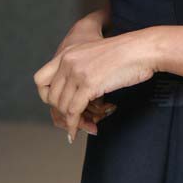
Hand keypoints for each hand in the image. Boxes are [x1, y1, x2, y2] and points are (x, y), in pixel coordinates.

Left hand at [34, 27, 159, 141]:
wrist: (142, 49)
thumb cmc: (126, 54)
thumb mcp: (95, 55)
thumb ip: (80, 70)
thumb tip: (76, 96)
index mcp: (66, 53)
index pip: (40, 80)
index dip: (47, 97)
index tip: (60, 106)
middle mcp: (67, 61)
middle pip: (51, 97)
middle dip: (61, 113)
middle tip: (75, 121)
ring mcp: (76, 72)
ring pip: (62, 106)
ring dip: (71, 121)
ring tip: (85, 126)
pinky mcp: (88, 84)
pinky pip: (73, 111)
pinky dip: (74, 125)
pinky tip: (77, 132)